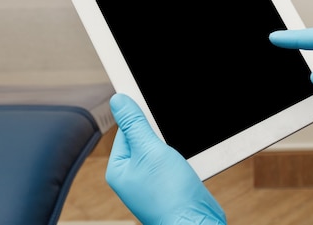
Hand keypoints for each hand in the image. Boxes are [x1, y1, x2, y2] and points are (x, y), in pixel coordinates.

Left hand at [106, 93, 225, 224]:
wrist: (195, 223)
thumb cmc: (170, 194)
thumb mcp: (150, 150)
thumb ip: (134, 124)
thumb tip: (118, 100)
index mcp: (119, 168)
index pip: (126, 130)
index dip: (142, 119)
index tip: (155, 114)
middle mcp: (132, 176)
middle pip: (144, 138)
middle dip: (159, 134)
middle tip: (168, 143)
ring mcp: (150, 182)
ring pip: (160, 149)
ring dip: (172, 147)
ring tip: (177, 159)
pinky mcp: (167, 185)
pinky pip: (172, 162)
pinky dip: (180, 158)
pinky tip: (185, 164)